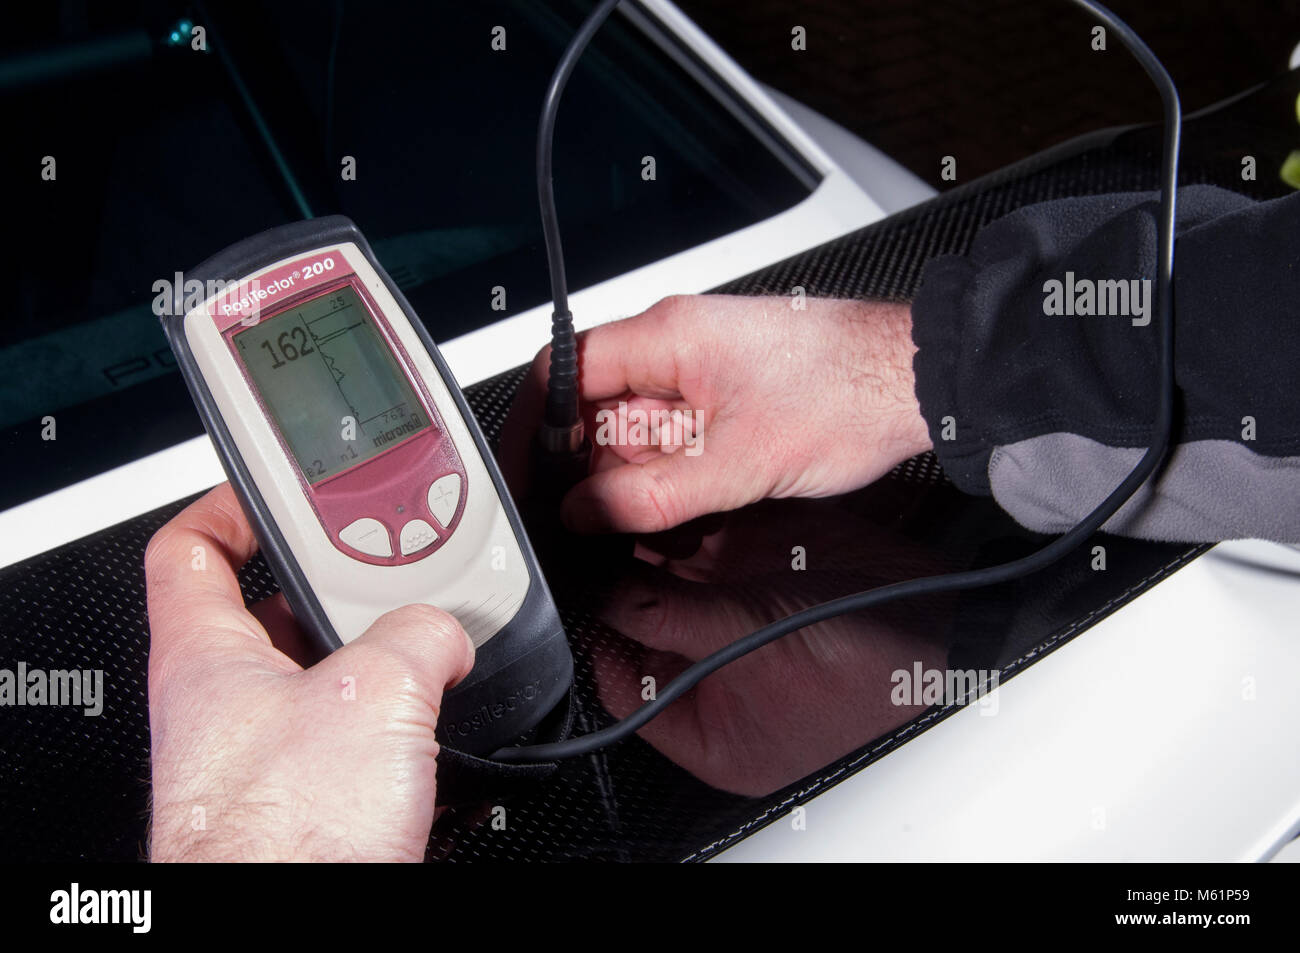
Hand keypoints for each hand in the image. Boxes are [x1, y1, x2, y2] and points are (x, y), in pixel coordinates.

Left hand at [145, 484, 473, 861]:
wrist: (297, 932)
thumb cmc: (284, 842)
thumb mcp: (375, 690)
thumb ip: (418, 632)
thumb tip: (447, 628)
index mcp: (207, 657)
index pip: (190, 548)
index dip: (231, 508)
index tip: (280, 494)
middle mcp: (227, 708)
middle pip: (281, 615)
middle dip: (346, 594)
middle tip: (398, 578)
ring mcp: (270, 763)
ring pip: (332, 685)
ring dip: (389, 672)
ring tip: (441, 658)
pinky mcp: (314, 811)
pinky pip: (364, 751)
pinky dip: (407, 740)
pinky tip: (448, 744)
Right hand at [505, 295, 930, 533]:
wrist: (919, 380)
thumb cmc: (847, 393)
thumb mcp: (740, 463)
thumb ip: (652, 494)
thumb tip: (584, 511)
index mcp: (667, 337)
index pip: (561, 372)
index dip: (533, 428)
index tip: (523, 476)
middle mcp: (677, 345)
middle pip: (598, 409)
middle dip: (593, 470)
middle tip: (595, 526)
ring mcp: (703, 369)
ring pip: (639, 430)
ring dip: (638, 480)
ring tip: (656, 524)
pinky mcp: (728, 394)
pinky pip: (677, 437)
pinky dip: (673, 477)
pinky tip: (688, 512)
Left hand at [589, 499, 950, 794]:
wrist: (943, 616)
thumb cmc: (869, 667)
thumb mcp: (751, 643)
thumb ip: (671, 620)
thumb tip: (606, 602)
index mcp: (712, 722)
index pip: (625, 684)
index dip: (595, 638)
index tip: (572, 595)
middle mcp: (715, 665)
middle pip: (640, 621)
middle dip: (614, 579)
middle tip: (581, 536)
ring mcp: (735, 611)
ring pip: (665, 573)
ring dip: (640, 540)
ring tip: (608, 503)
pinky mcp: (756, 566)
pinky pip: (701, 539)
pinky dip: (679, 517)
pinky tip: (653, 494)